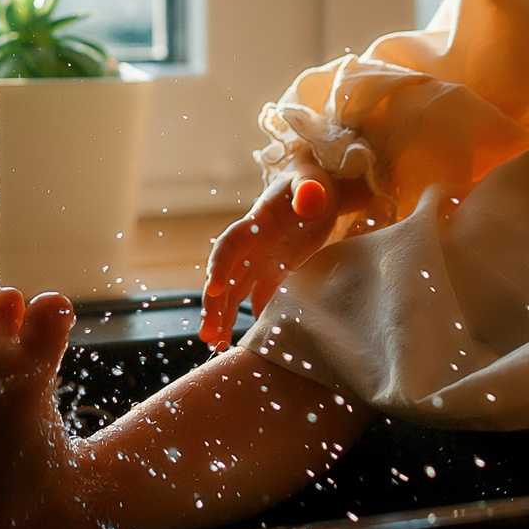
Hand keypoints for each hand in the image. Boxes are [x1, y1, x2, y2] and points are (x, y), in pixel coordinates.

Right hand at [199, 155, 366, 347]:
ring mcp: (261, 259)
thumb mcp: (314, 182)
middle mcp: (252, 244)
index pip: (230, 244)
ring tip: (217, 346)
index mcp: (256, 222)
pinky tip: (249, 340)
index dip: (219, 265)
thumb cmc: (315, 182)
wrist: (320, 190)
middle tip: (208, 335)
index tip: (213, 289)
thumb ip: (310, 189)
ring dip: (223, 315)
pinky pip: (259, 296)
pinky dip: (253, 316)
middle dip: (213, 304)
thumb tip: (310, 198)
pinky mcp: (276, 270)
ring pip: (235, 291)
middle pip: (225, 276)